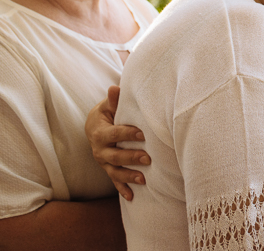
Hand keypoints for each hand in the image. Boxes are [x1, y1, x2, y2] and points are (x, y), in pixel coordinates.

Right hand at [84, 85, 149, 199]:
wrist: (95, 126)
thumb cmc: (108, 112)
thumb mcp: (109, 105)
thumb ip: (114, 100)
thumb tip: (115, 88)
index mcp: (100, 132)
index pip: (114, 134)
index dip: (128, 134)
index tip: (143, 134)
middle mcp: (100, 149)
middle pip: (115, 156)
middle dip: (131, 157)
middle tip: (148, 158)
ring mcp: (104, 162)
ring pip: (115, 171)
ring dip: (128, 176)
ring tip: (143, 180)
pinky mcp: (108, 169)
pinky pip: (114, 181)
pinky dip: (122, 190)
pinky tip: (132, 197)